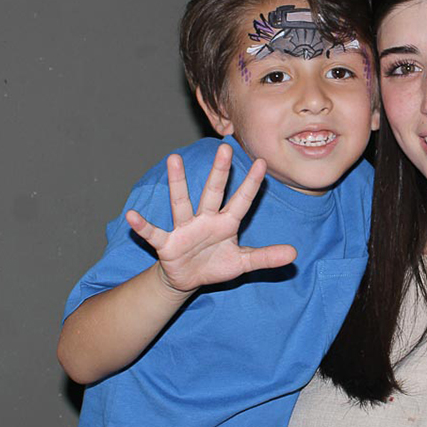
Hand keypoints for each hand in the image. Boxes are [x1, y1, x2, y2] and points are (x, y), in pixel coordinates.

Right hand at [126, 144, 296, 295]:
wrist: (187, 279)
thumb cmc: (215, 264)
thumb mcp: (242, 263)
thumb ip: (266, 257)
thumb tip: (294, 254)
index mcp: (226, 223)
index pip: (242, 201)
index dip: (252, 184)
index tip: (262, 162)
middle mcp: (205, 220)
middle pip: (213, 192)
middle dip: (219, 172)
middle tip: (225, 147)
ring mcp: (184, 229)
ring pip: (181, 202)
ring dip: (177, 182)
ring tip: (172, 159)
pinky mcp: (166, 243)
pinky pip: (153, 233)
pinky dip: (142, 226)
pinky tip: (132, 216)